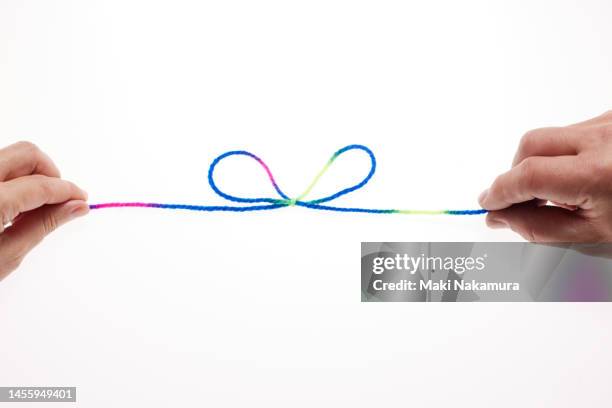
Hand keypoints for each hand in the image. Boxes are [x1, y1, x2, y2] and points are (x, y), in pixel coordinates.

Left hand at [0, 142, 87, 279]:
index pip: (41, 185)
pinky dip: (8, 180)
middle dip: (50, 173)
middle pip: (26, 154)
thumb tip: (77, 207)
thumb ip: (42, 226)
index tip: (82, 200)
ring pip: (7, 156)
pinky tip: (5, 209)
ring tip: (27, 210)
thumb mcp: (3, 258)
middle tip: (57, 200)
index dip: (68, 191)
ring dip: (28, 175)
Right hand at [479, 110, 611, 241]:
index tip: (489, 203)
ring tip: (564, 190)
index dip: (501, 191)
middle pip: (531, 144)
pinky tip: (581, 174)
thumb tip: (501, 217)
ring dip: (542, 162)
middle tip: (523, 200)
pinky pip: (571, 130)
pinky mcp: (610, 117)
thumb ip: (541, 227)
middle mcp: (603, 138)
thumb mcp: (596, 233)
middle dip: (517, 171)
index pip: (528, 176)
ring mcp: (608, 122)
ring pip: (550, 136)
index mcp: (599, 173)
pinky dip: (564, 153)